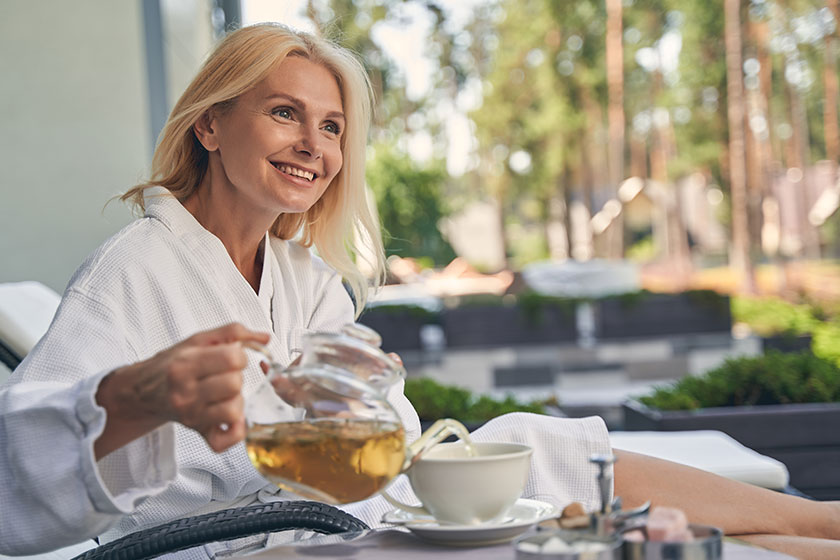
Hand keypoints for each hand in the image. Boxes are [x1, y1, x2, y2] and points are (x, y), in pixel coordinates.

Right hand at [95, 323, 269, 456]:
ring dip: (237, 400)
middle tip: (226, 376)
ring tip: (226, 394)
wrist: (145, 391)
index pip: (232, 358)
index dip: (240, 355)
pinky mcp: (198, 433)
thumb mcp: (197, 340)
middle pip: (235, 384)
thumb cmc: (173, 365)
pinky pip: (227, 440)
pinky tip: (230, 416)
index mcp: (184, 365)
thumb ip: (232, 332)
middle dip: (237, 377)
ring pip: (234, 410)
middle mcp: (185, 392)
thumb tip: (265, 338)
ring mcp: (191, 415)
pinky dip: (236, 429)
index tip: (233, 358)